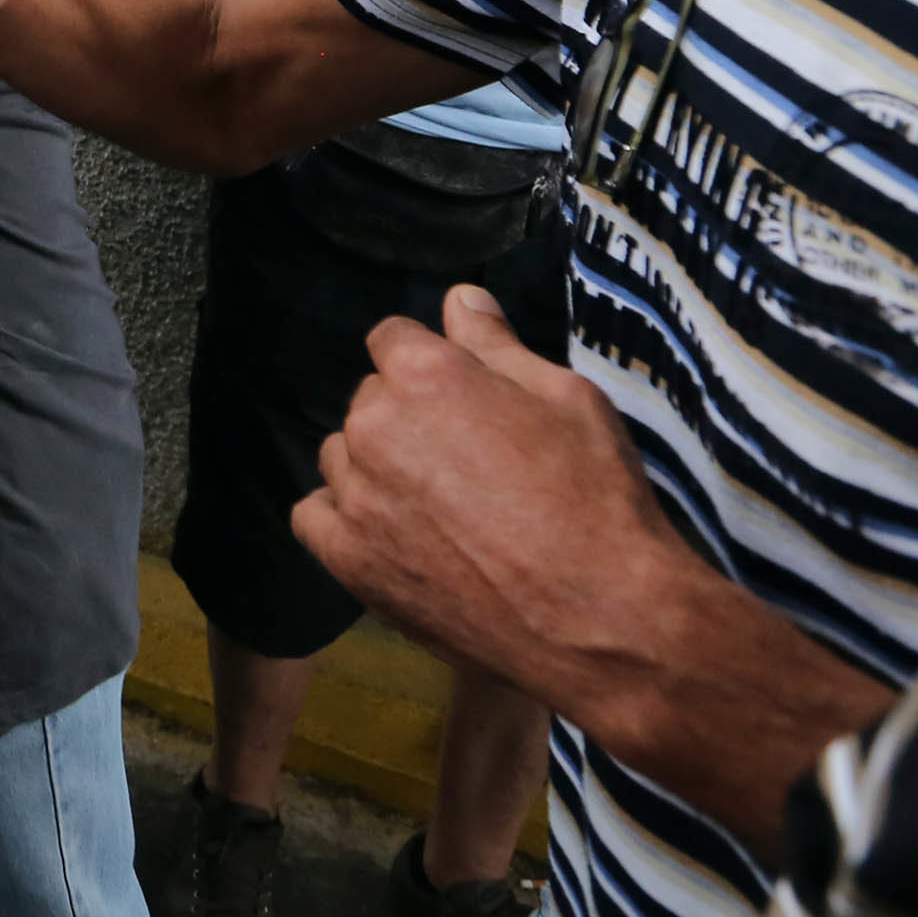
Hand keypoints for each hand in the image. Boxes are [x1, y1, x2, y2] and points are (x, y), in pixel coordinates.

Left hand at [291, 286, 693, 691]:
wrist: (601, 620)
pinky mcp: (349, 561)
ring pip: (343, 457)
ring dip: (376, 467)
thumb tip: (458, 297)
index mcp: (422, 375)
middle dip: (408, 416)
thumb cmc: (596, 498)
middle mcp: (372, 427)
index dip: (431, 363)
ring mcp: (354, 497)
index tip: (464, 396)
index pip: (393, 338)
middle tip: (468, 459)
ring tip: (439, 505)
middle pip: (370, 400)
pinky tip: (391, 533)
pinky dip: (345, 518)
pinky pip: (316, 517)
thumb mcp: (567, 398)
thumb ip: (497, 345)